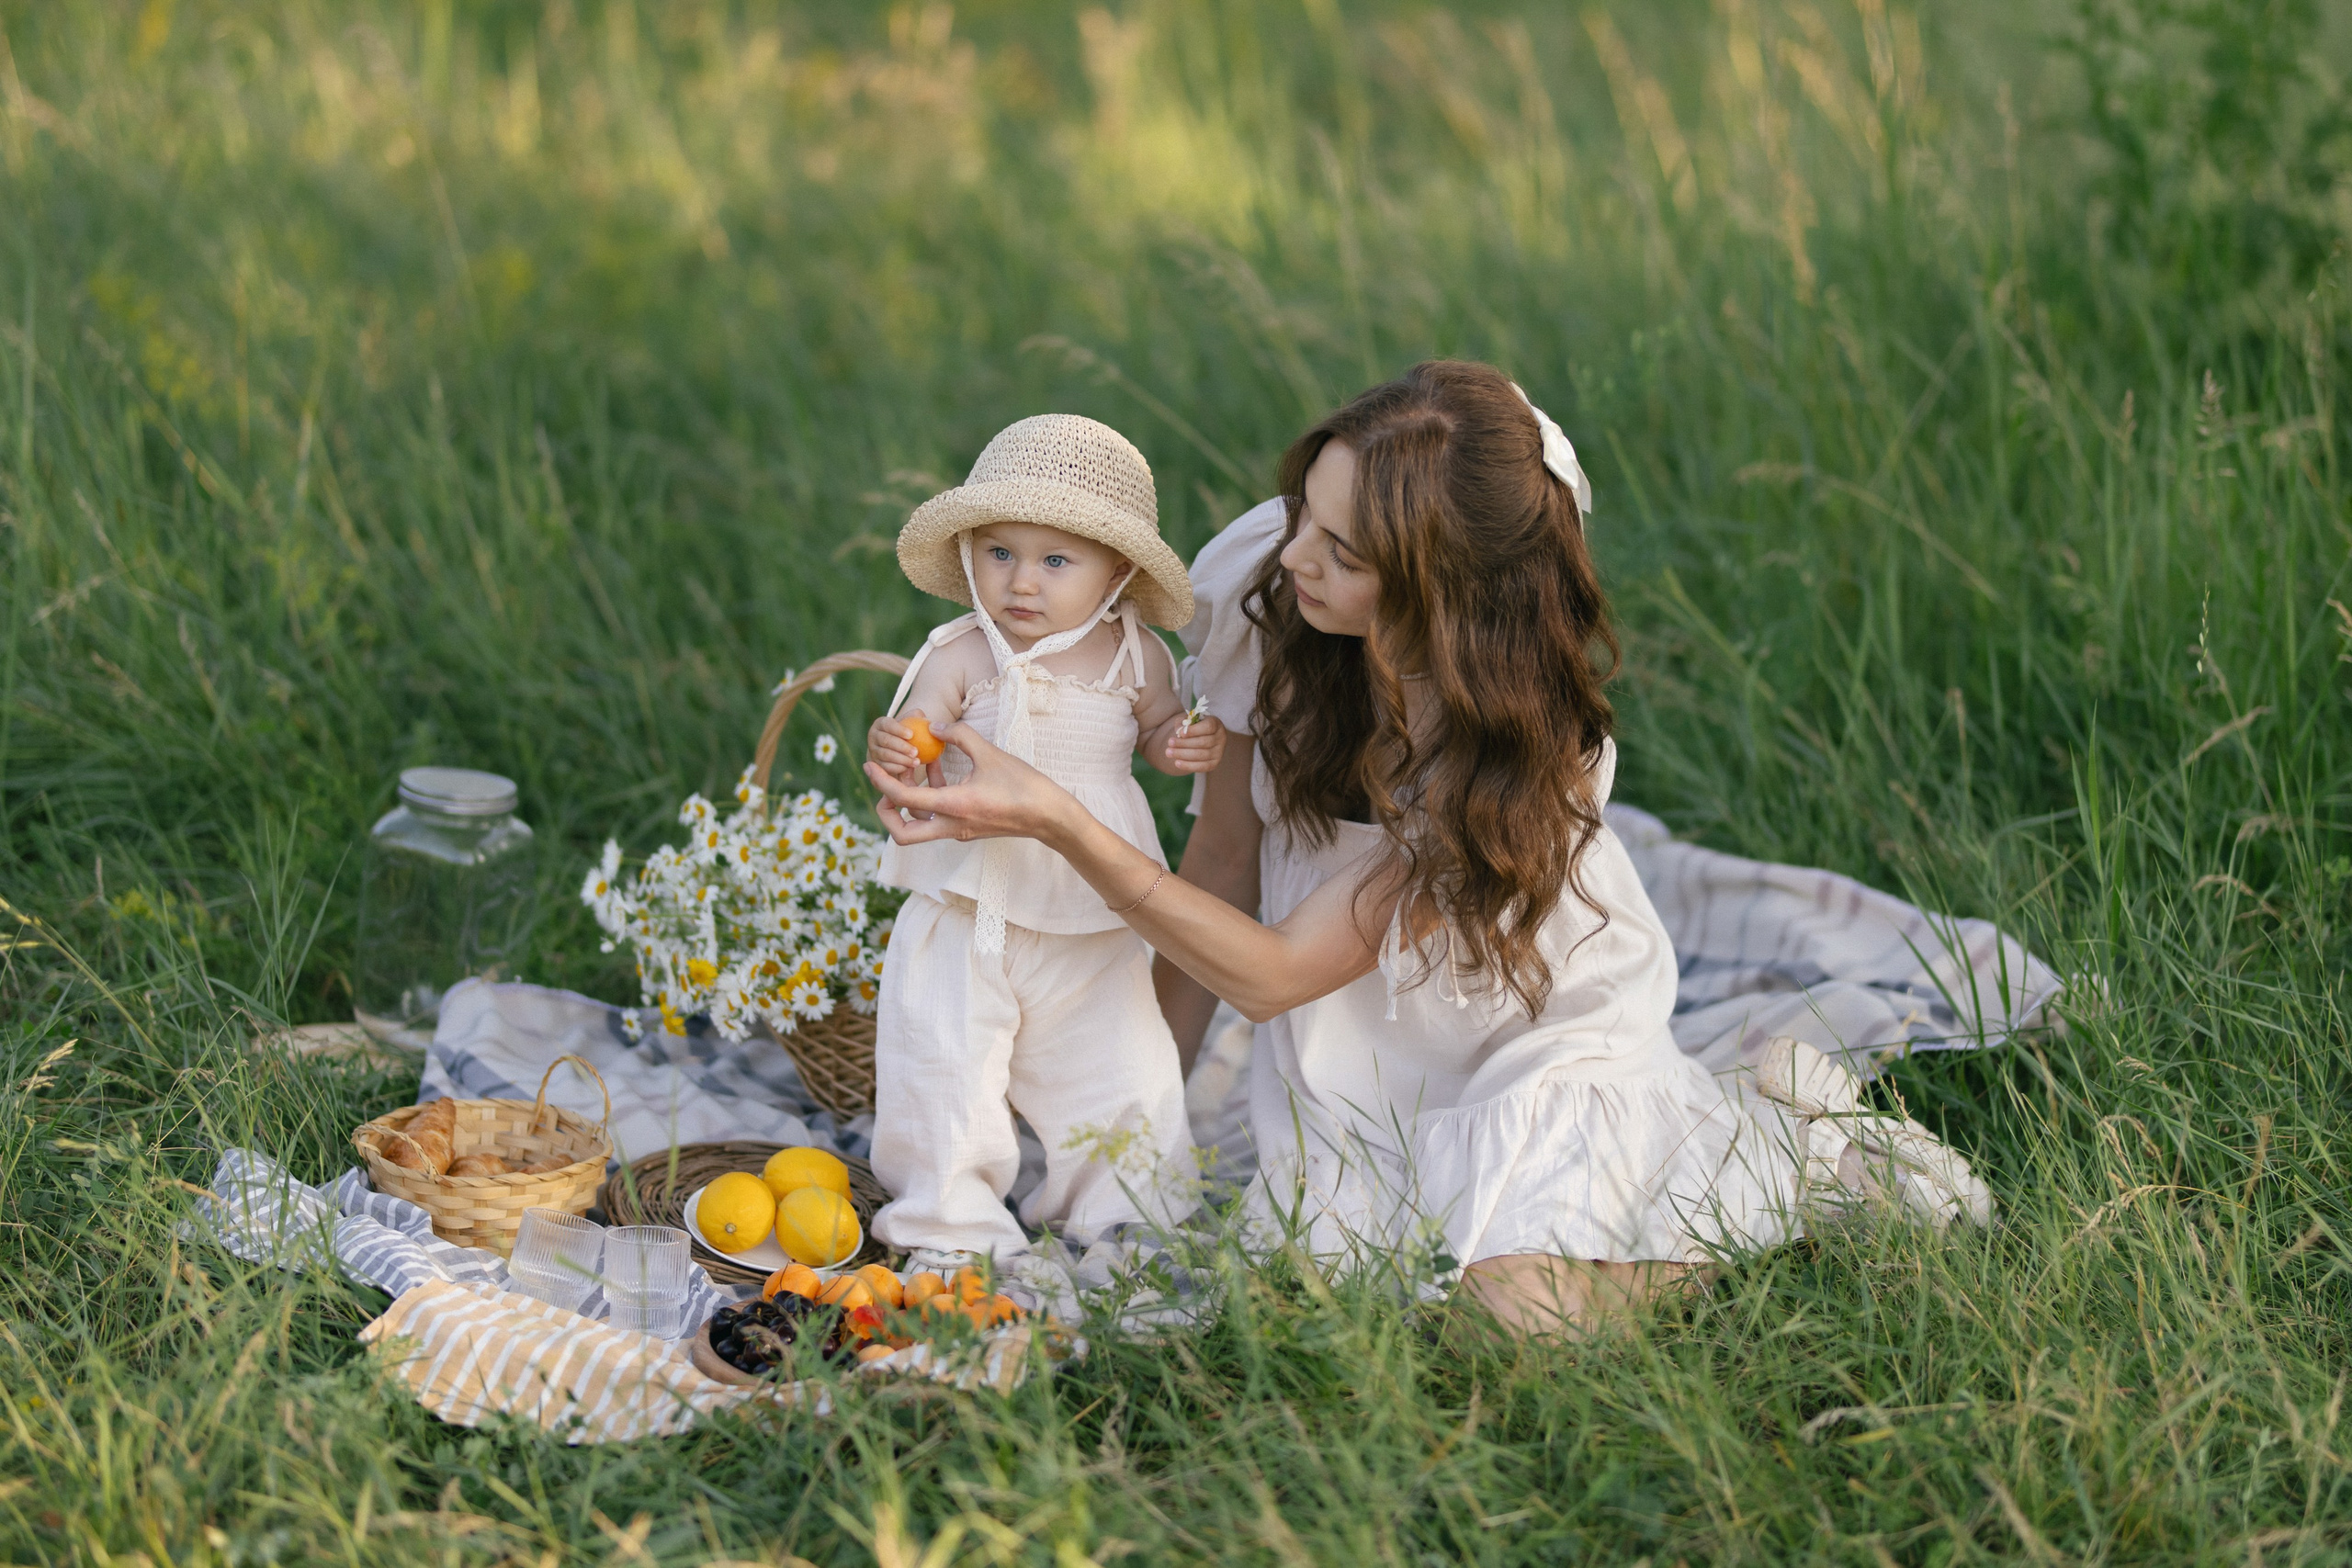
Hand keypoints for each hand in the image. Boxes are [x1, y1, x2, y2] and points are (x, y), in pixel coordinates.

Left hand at [864, 721, 1080, 847]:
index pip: (904, 798)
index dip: (881, 781)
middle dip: (886, 812)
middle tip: (885, 786)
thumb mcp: (990, 753)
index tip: (869, 765)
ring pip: (919, 825)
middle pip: (902, 833)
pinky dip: (930, 797)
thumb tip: (933, 725)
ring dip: (909, 801)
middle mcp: (952, 825)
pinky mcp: (968, 829)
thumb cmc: (1024, 786)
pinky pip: (938, 817)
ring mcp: (960, 830)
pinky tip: (939, 770)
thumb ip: (958, 735)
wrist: (1050, 817)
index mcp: (954, 806)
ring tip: (916, 766)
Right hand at [867, 712, 921, 780]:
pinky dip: (898, 768)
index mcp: (881, 723)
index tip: (911, 734)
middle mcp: (873, 736)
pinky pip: (885, 767)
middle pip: (886, 740)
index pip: (887, 724)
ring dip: (902, 759)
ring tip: (917, 762)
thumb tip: (923, 717)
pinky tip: (910, 768)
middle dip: (901, 747)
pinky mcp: (876, 763)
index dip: (898, 729)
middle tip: (916, 751)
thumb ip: (916, 717)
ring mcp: (873, 750)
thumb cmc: (907, 731)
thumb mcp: (911, 721)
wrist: (896, 747)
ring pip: (886, 755)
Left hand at [1161, 712, 1226, 774]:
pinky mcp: (1214, 763)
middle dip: (1184, 743)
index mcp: (1216, 723)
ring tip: (1169, 752)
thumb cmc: (1193, 728)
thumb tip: (1179, 730)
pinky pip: (1202, 767)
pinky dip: (1189, 765)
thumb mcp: (1187, 721)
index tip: (1181, 733)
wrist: (1199, 739)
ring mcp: (1219, 751)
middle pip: (1203, 742)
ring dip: (1183, 754)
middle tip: (1169, 743)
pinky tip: (1177, 763)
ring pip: (1201, 755)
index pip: (1208, 727)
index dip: (1194, 730)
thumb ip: (1183, 723)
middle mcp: (1221, 737)